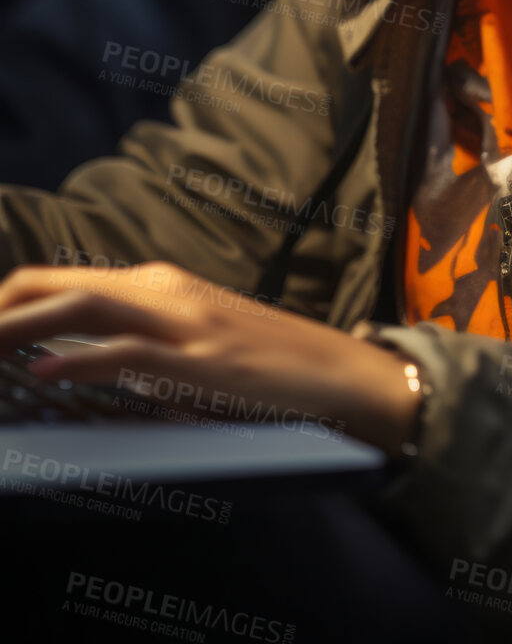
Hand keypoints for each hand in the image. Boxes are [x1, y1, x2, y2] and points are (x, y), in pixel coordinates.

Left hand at [0, 262, 419, 452]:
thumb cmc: (262, 364)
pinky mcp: (198, 359)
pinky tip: (42, 376)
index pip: (63, 282)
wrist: (333, 372)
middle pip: (61, 286)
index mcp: (156, 285)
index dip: (12, 301)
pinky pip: (126, 354)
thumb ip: (139, 343)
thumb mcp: (190, 341)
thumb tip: (77, 365)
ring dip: (23, 327)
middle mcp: (162, 290)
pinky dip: (77, 362)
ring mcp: (181, 322)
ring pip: (83, 310)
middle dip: (4, 308)